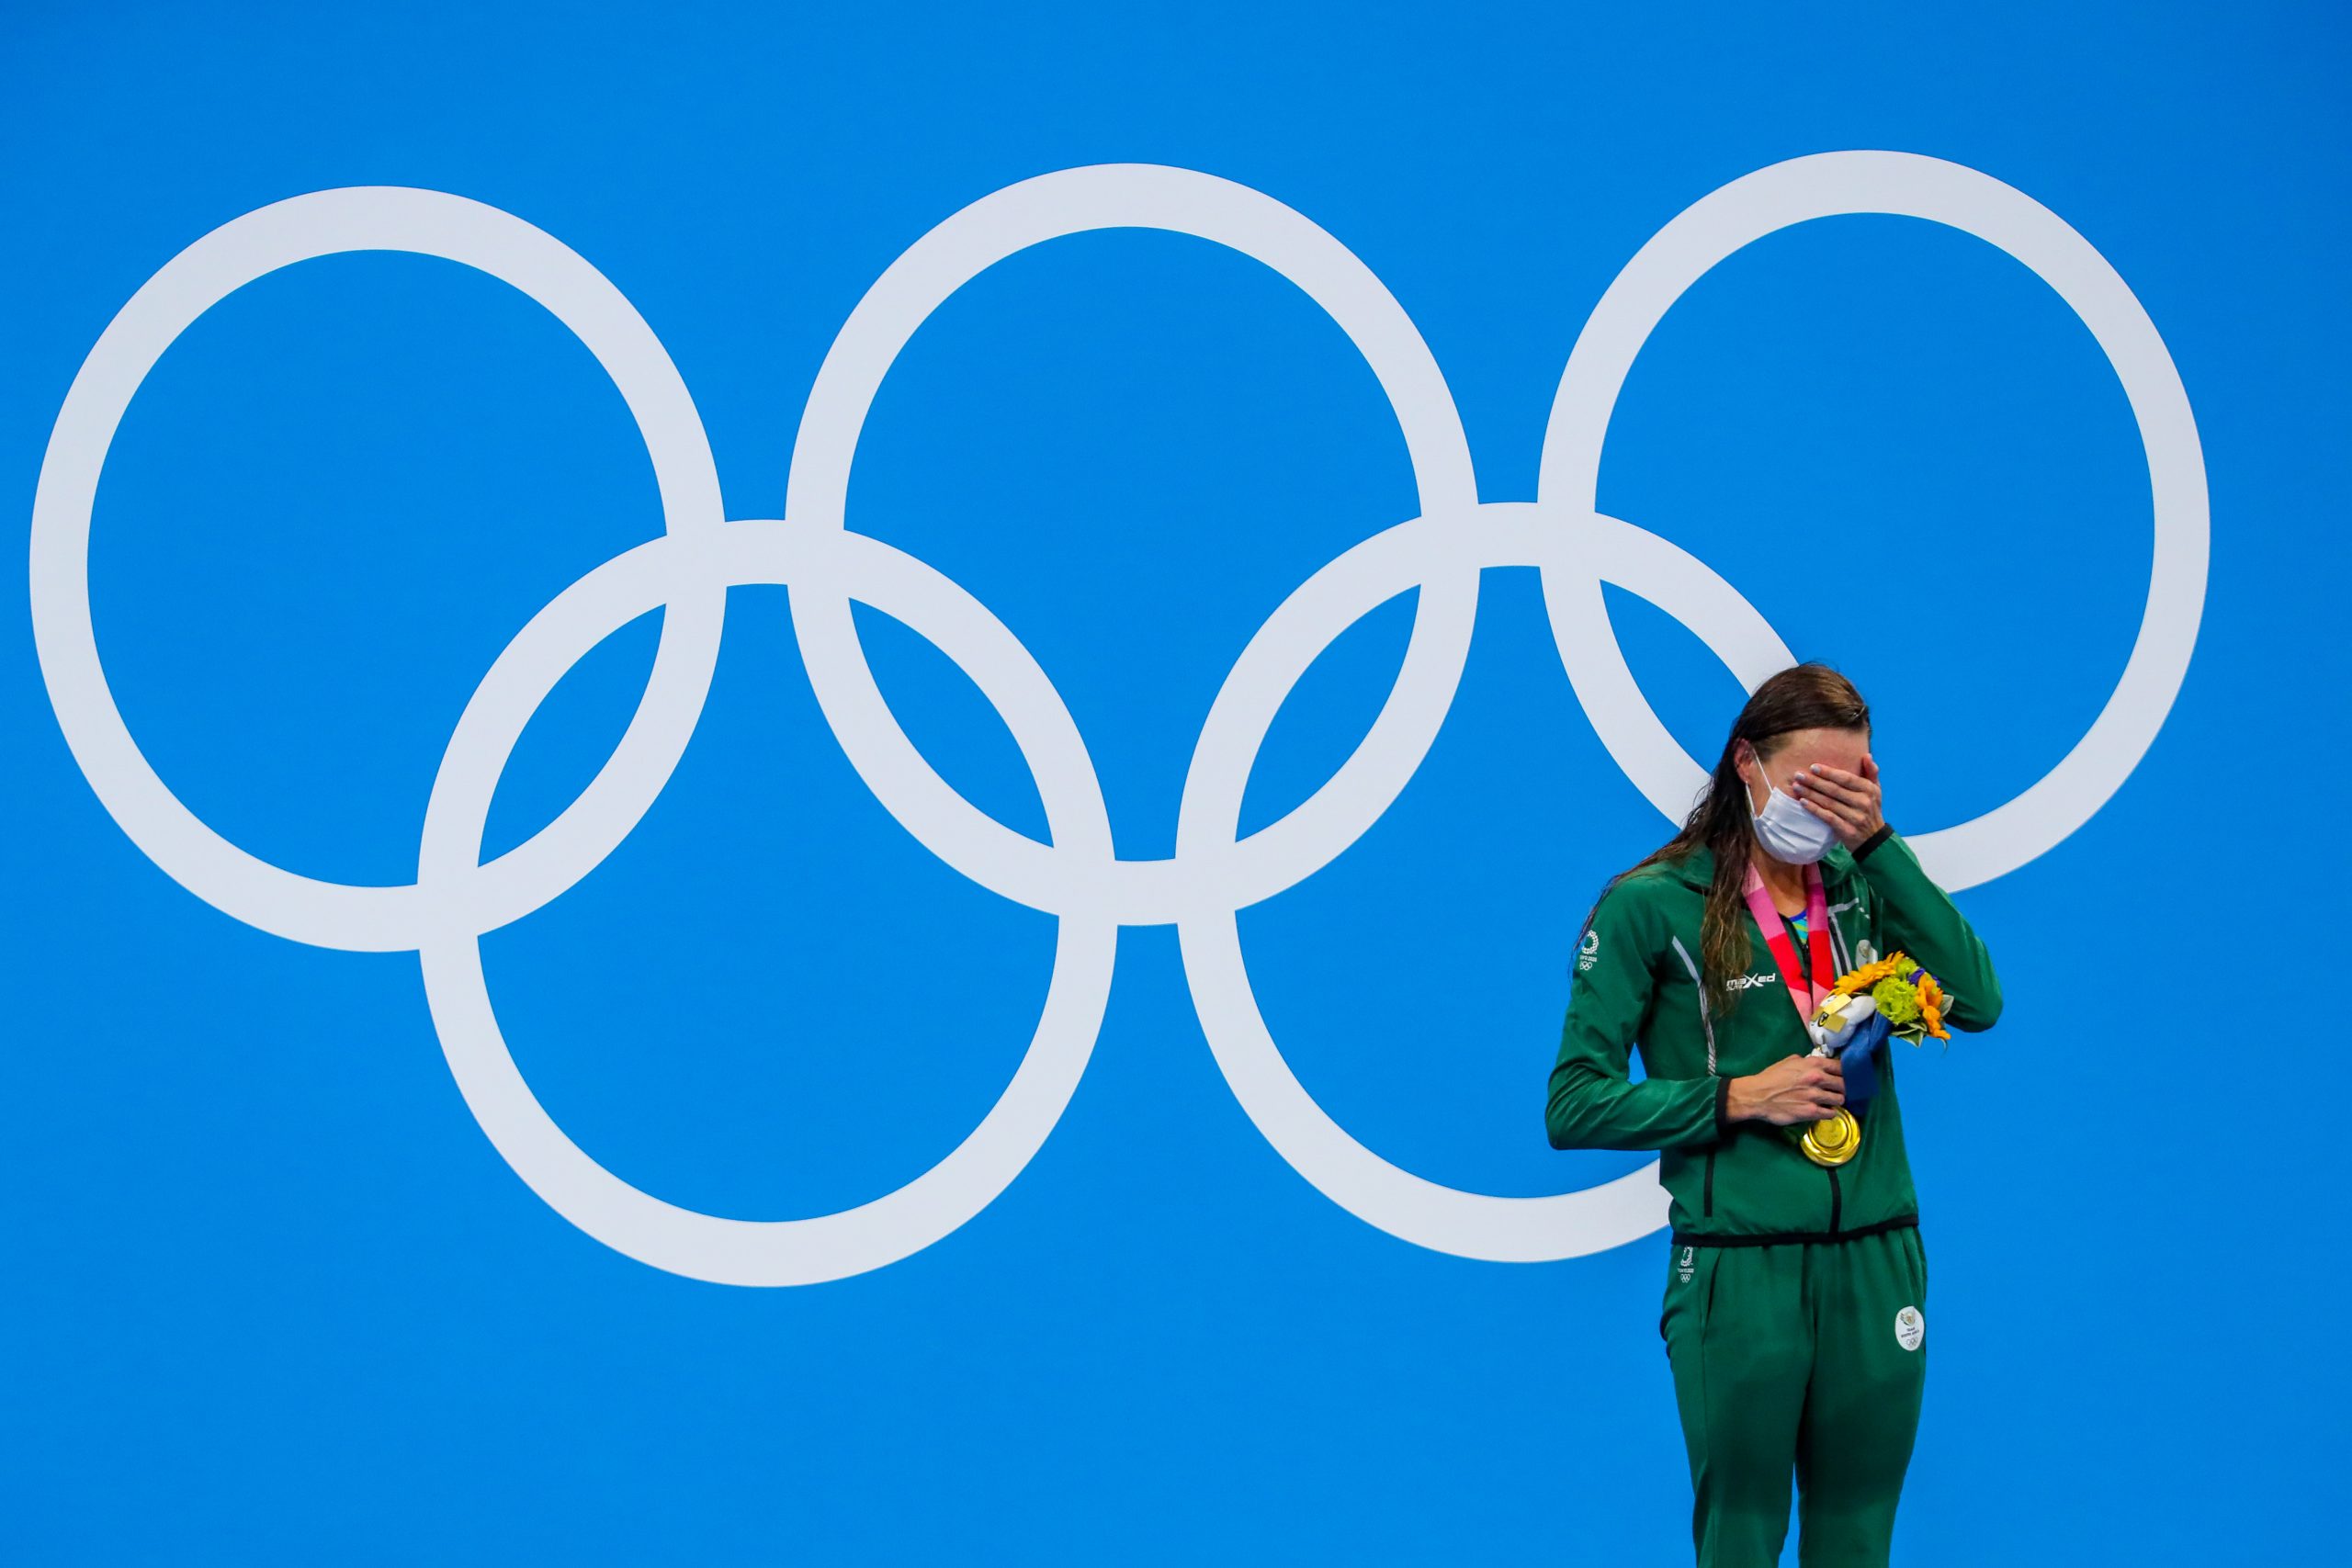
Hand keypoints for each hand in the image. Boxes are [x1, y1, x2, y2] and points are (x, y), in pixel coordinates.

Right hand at [1728, 1054, 1844, 1125]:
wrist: (1757, 1096)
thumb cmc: (1771, 1077)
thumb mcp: (1788, 1061)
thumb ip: (1805, 1062)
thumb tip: (1816, 1065)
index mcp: (1813, 1064)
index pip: (1841, 1067)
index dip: (1843, 1073)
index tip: (1841, 1077)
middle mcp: (1818, 1078)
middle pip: (1843, 1085)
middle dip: (1841, 1088)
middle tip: (1836, 1091)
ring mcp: (1815, 1096)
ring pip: (1839, 1100)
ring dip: (1835, 1101)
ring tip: (1829, 1102)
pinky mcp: (1811, 1111)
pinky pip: (1831, 1113)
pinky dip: (1829, 1112)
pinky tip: (1823, 1111)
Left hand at [1788, 754, 1884, 848]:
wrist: (1874, 839)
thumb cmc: (1871, 809)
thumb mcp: (1876, 790)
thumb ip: (1871, 772)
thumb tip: (1866, 755)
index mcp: (1869, 790)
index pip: (1846, 779)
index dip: (1829, 772)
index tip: (1813, 767)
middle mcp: (1863, 803)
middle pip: (1834, 790)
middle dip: (1814, 782)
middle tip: (1798, 775)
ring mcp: (1855, 817)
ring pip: (1829, 803)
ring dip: (1810, 794)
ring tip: (1796, 786)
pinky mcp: (1847, 830)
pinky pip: (1827, 817)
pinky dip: (1814, 809)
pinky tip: (1803, 802)